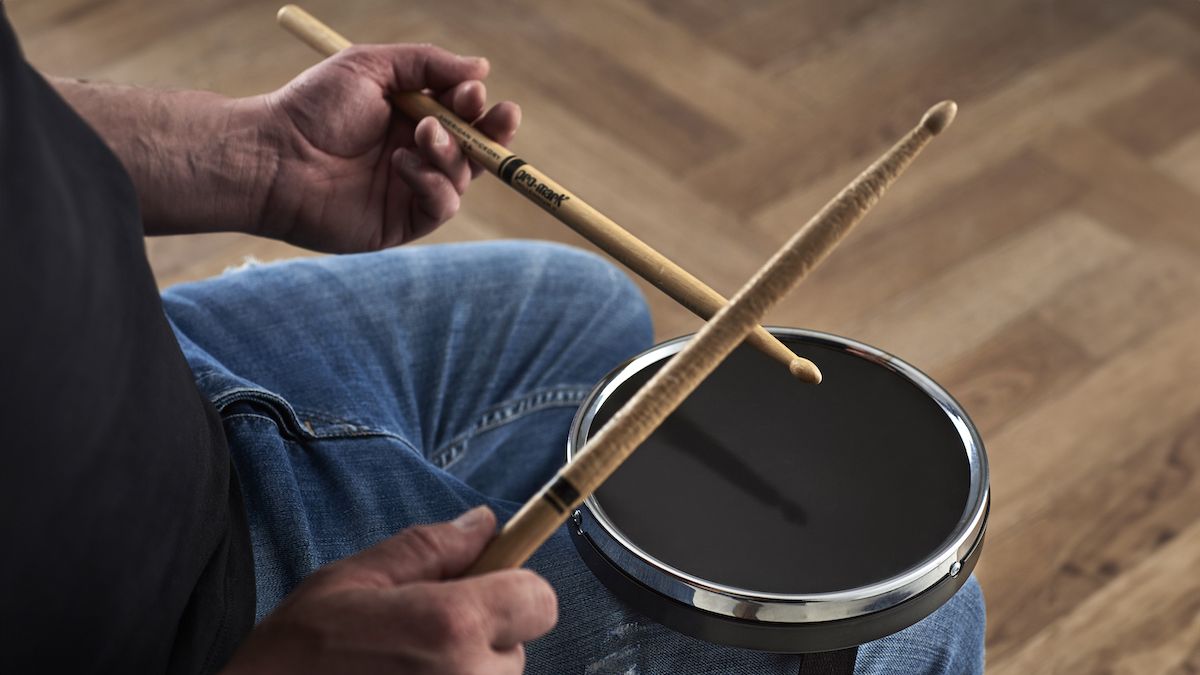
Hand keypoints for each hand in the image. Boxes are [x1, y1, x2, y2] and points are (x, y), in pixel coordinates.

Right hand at [221, 506, 556, 673]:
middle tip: (415, 640)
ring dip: (464, 673)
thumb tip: (484, 523)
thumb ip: (428, 549)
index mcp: (452, 626)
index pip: (539, 600)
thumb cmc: (292, 659)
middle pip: (516, 648)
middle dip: (481, 638)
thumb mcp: (351, 581)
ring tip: (399, 672)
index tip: (480, 590)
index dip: (513, 590)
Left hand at [255, 44, 520, 252]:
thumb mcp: (371, 66)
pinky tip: (402, 165)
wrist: (273, 156)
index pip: (463, 112)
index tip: (473, 91)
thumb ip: (427, 62)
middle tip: (500, 115)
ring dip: (452, 151)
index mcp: (411, 116)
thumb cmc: (312, 107)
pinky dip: (433, 183)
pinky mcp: (402, 221)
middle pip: (476, 147)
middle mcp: (416, 152)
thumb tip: (481, 67)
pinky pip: (442, 205)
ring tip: (421, 134)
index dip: (477, 103)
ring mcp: (410, 189)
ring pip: (463, 175)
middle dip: (493, 131)